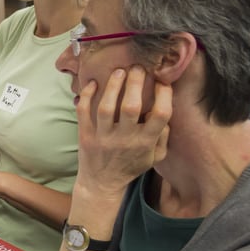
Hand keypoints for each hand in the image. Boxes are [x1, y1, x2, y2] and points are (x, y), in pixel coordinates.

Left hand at [76, 66, 171, 196]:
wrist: (102, 183)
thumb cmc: (131, 166)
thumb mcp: (155, 158)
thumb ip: (164, 137)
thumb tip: (166, 115)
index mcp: (146, 142)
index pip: (160, 115)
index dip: (163, 95)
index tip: (162, 81)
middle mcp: (125, 139)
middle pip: (131, 106)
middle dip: (136, 83)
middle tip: (138, 67)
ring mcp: (103, 137)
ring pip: (106, 107)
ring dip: (113, 86)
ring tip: (119, 71)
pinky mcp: (85, 136)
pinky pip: (83, 113)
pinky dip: (86, 96)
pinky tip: (92, 83)